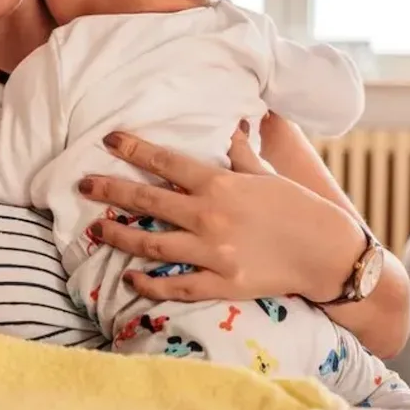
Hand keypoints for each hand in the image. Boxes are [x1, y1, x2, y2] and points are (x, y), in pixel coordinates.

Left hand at [80, 122, 362, 303]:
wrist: (327, 253)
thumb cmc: (298, 207)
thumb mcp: (266, 173)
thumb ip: (239, 153)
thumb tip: (229, 124)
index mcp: (219, 184)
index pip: (165, 161)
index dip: (133, 148)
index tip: (108, 139)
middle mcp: (209, 215)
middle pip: (146, 200)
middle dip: (109, 190)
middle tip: (82, 184)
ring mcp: (212, 252)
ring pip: (151, 243)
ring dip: (119, 236)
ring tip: (96, 230)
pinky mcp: (221, 284)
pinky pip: (175, 285)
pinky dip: (149, 282)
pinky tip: (130, 278)